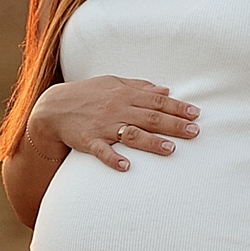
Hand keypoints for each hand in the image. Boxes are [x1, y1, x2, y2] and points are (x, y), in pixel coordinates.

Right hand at [27, 77, 199, 172]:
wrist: (53, 107)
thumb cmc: (86, 94)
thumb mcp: (112, 83)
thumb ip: (139, 87)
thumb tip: (165, 91)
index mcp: (124, 95)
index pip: (156, 101)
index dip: (177, 107)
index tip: (196, 114)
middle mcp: (117, 109)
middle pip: (150, 117)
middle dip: (174, 125)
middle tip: (194, 132)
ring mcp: (103, 126)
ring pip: (131, 134)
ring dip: (151, 142)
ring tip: (170, 149)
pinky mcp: (89, 141)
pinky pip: (102, 151)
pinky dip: (113, 159)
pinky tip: (126, 166)